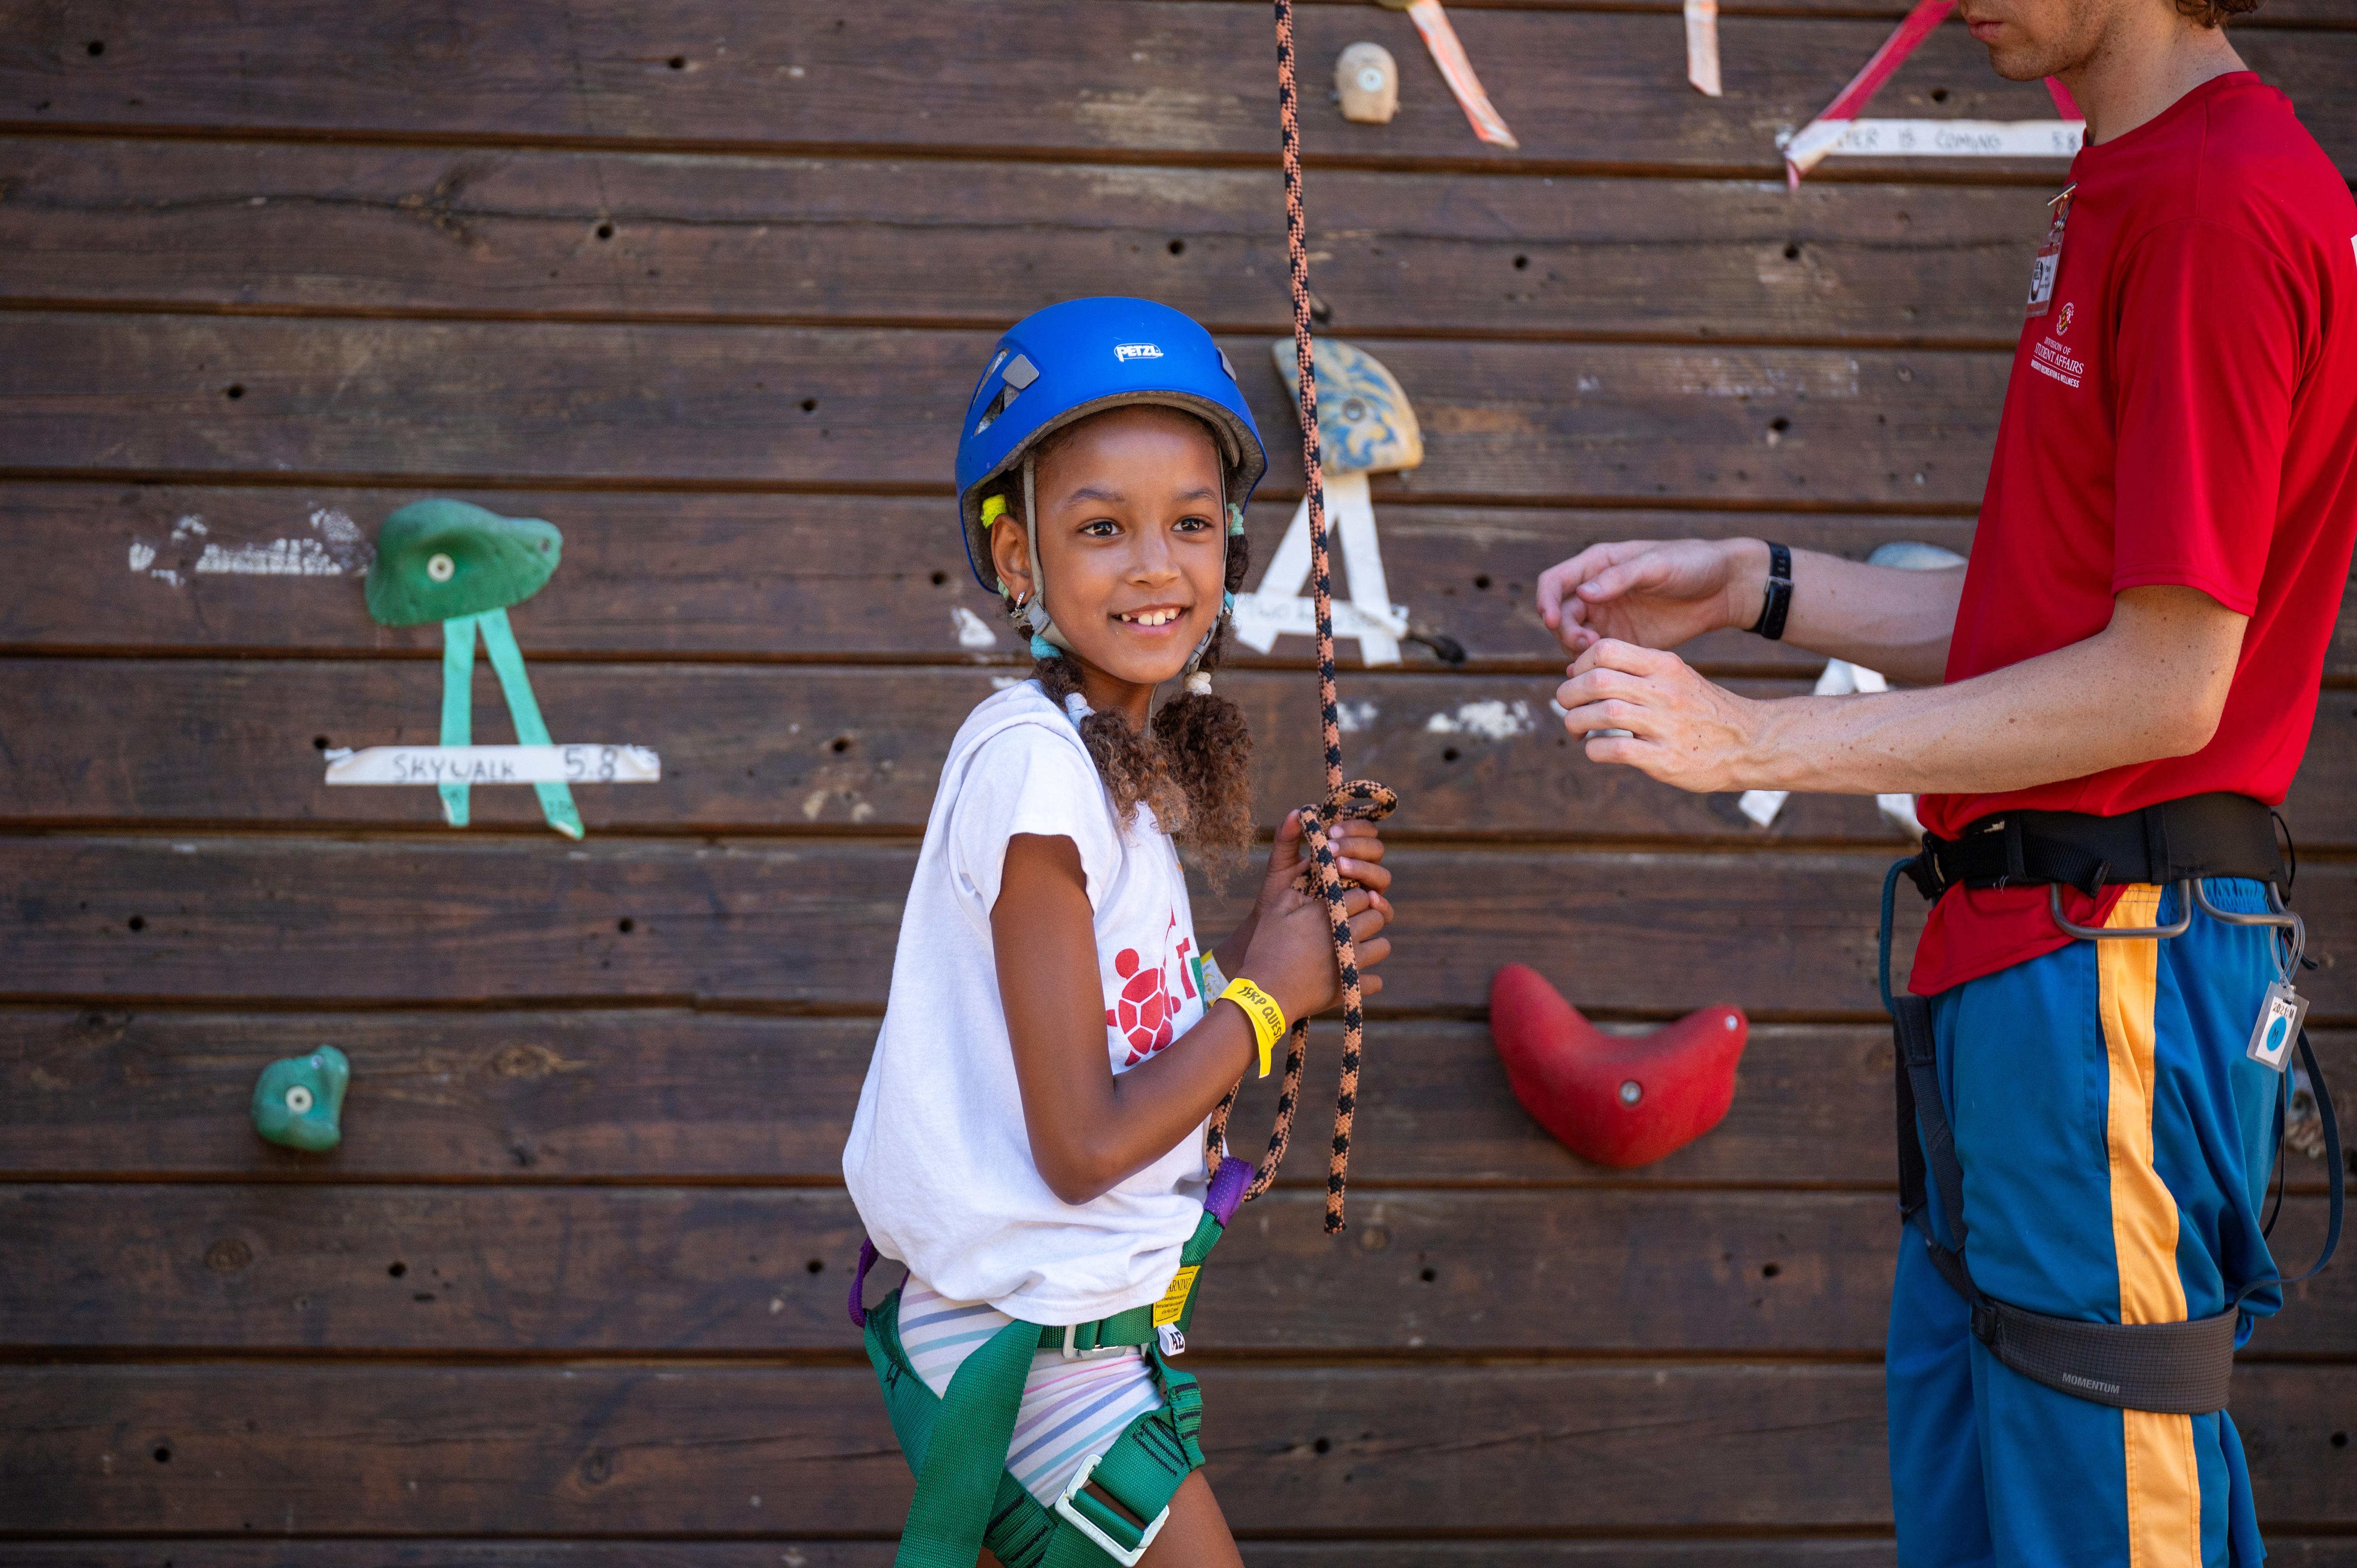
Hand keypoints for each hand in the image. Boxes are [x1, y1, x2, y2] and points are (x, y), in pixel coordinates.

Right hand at [1238, 810, 1393, 1021]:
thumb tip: (1301, 814)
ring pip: (1383, 945)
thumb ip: (1292, 858)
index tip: (1340, 896)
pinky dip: (1365, 977)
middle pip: (1378, 915)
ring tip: (1351, 942)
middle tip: (1345, 917)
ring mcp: (1353, 964)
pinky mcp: (1352, 990)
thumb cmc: (1268, 944)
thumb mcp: (1277, 900)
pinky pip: (1376, 980)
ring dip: (1371, 942)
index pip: (1363, 891)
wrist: (1263, 994)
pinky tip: (1348, 972)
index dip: (1353, 891)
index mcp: (1333, 910)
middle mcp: (1349, 935)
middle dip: (1365, 913)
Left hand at [1257, 808, 1391, 906]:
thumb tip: (1297, 812)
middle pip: (1375, 849)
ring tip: (1338, 867)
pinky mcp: (1365, 916)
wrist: (1276, 925)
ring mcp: (1365, 892)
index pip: (1364, 830)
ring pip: (1382, 875)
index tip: (1329, 831)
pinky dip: (1382, 904)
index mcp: (1346, 851)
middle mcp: (1360, 869)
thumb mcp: (1281, 862)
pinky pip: (1385, 911)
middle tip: (1331, 849)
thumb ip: (1287, 837)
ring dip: (1363, 868)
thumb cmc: (1280, 890)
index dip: (1353, 827)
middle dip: (1355, 846)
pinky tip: (1369, 899)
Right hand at [1535, 538, 1765, 657]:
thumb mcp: (1656, 565)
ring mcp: (1608, 618)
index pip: (1554, 582)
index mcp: (1597, 565)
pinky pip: (1598, 657)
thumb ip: (1619, 578)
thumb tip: (1581, 594)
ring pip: (1574, 639)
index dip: (1546, 601)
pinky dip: (1595, 665)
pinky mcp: (1624, 641)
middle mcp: (1596, 592)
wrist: (1723, 588)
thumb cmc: (1691, 564)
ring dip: (1577, 651)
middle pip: (1560, 616)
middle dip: (1565, 632)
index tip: (1552, 622)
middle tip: (1586, 647)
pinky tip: (1608, 672)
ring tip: (1600, 658)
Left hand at [1555, 639, 1767, 794]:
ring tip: (1576, 730)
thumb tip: (1575, 670)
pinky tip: (1596, 749)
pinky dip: (1594, 749)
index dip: (1580, 663)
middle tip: (1567, 706)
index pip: (1606, 649)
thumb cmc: (1700, 711)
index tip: (1576, 679)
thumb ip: (1632, 672)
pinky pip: (1615, 749)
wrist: (1750, 743)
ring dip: (1576, 722)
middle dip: (1569, 693)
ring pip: (1603, 713)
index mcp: (1665, 665)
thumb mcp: (1674, 678)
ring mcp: (1666, 726)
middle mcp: (1665, 691)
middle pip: (1598, 680)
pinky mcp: (1666, 759)